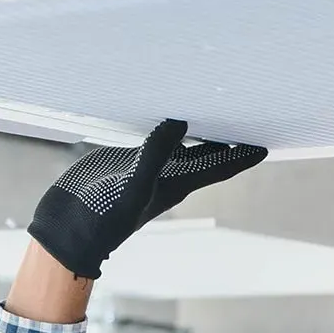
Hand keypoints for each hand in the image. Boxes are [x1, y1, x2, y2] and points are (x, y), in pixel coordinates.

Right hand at [26, 119, 267, 279]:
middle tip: (245, 111)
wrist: (68, 230)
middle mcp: (167, 173)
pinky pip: (150, 136)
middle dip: (226, 136)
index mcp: (177, 183)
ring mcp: (145, 165)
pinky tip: (163, 108)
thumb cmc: (103, 219)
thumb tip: (182, 123)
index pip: (220, 166)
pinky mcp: (123, 158)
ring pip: (179, 142)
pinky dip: (160, 123)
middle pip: (206, 152)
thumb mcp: (133, 187)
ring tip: (211, 102)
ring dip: (196, 126)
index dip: (243, 155)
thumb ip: (156, 154)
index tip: (265, 143)